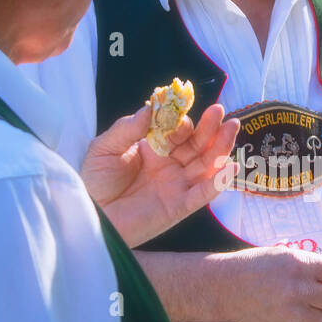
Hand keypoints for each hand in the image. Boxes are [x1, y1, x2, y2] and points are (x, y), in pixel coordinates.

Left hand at [80, 103, 238, 247]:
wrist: (89, 214)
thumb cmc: (95, 182)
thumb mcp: (105, 148)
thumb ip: (127, 128)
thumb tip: (151, 108)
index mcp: (154, 149)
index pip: (177, 132)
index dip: (182, 122)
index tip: (179, 113)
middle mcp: (170, 166)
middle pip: (197, 146)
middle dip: (210, 128)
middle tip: (220, 111)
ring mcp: (176, 186)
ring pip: (206, 166)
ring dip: (220, 148)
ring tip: (232, 128)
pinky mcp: (178, 207)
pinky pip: (202, 195)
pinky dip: (218, 183)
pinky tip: (230, 168)